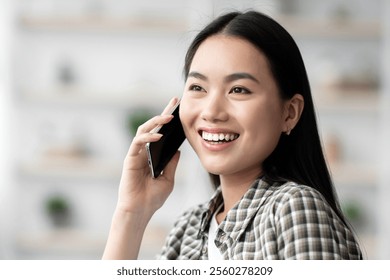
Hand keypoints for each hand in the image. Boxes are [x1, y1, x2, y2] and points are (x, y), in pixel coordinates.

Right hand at [116, 97, 180, 217]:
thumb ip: (172, 164)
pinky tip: (159, 136)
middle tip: (174, 102)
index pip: (161, 134)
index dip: (168, 120)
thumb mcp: (168, 179)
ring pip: (143, 130)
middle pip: (152, 127)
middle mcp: (143, 152)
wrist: (140, 211)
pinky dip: (148, 137)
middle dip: (163, 113)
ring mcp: (136, 154)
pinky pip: (138, 143)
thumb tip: (178, 150)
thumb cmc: (152, 198)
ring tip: (169, 117)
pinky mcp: (130, 159)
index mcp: (152, 156)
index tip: (178, 108)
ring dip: (156, 122)